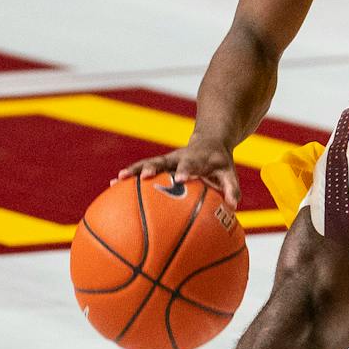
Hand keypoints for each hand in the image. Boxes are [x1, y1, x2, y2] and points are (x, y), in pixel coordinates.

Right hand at [114, 139, 240, 207]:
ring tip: (119, 178)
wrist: (210, 140)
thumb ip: (231, 188)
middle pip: (167, 160)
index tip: (181, 178)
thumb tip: (234, 207)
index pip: (194, 164)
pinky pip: (142, 168)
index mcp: (200, 159)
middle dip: (156, 167)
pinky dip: (130, 174)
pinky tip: (114, 184)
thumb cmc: (219, 164)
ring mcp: (169, 159)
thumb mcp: (229, 173)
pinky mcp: (160, 163)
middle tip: (146, 176)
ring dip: (136, 170)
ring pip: (150, 162)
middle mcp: (182, 156)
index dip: (187, 170)